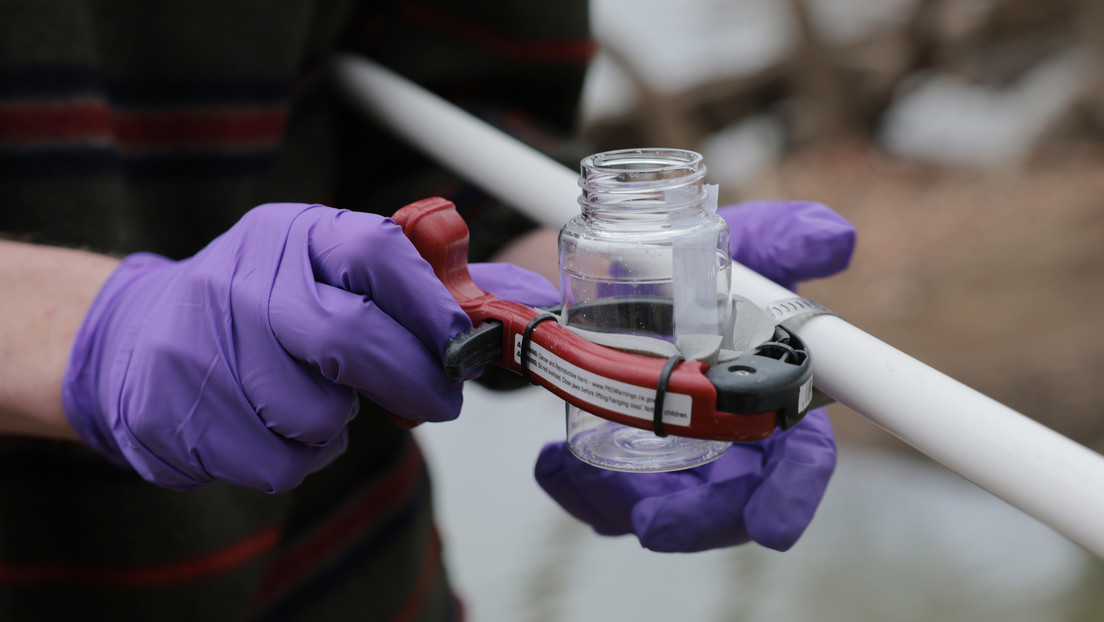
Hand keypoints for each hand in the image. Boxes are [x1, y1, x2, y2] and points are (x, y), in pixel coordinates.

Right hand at [62, 203, 471, 491]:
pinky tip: (280, 426)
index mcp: (293, 236)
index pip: (378, 252)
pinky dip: (301, 457)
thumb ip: (429, 287)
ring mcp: (204, 349)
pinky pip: (282, 463)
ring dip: (342, 423)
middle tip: (438, 399)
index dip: (433, 305)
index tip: (465, 344)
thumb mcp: (334, 268)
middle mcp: (244, 283)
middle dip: (414, 380)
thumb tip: (530, 302)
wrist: (139, 336)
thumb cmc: (264, 304)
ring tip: (321, 398)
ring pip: (320, 416)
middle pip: (351, 338)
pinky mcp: (180, 416)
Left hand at [533, 200, 854, 551]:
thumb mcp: (738, 246)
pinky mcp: (624, 460)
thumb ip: (783, 240)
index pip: (798, 457)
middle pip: (729, 503)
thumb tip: (833, 238)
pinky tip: (553, 461)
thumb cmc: (697, 272)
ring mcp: (673, 456)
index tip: (774, 527)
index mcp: (767, 396)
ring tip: (574, 469)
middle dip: (697, 522)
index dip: (794, 492)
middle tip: (655, 524)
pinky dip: (577, 488)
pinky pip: (604, 499)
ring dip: (619, 504)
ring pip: (659, 509)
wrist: (618, 272)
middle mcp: (727, 437)